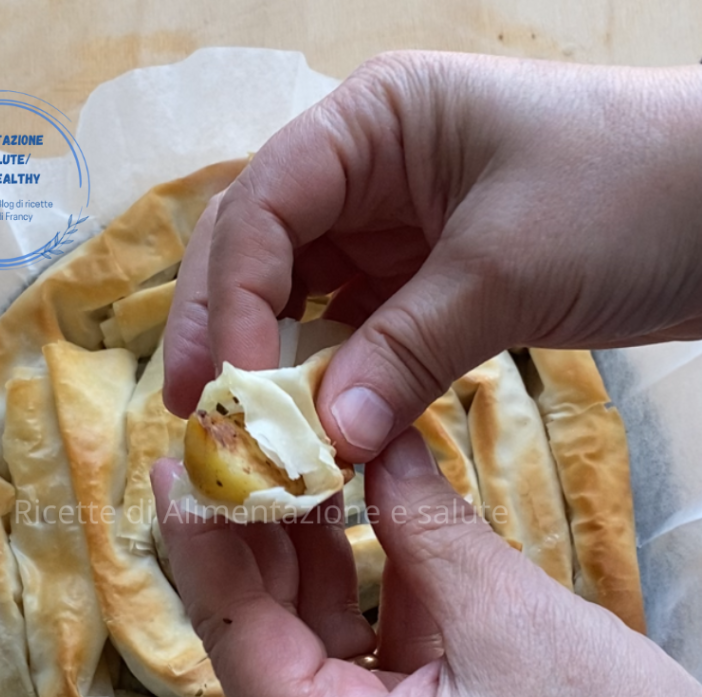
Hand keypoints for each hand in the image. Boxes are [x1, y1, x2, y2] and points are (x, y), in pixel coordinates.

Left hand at [152, 431, 701, 696]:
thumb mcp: (507, 621)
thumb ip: (423, 525)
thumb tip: (375, 441)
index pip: (236, 634)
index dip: (204, 540)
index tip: (178, 460)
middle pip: (263, 634)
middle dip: (252, 534)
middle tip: (227, 445)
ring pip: (310, 638)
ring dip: (305, 551)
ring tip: (285, 457)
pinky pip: (357, 654)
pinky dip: (356, 584)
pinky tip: (347, 511)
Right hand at [164, 52, 701, 461]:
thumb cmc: (631, 194)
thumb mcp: (505, 267)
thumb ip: (405, 351)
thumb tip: (326, 440)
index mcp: (373, 123)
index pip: (264, 207)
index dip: (227, 297)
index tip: (223, 387)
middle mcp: (367, 170)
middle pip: (260, 251)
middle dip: (224, 329)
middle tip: (197, 414)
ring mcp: (393, 229)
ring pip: (301, 299)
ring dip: (275, 365)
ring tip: (248, 434)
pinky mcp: (425, 281)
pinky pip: (355, 333)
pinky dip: (334, 380)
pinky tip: (319, 426)